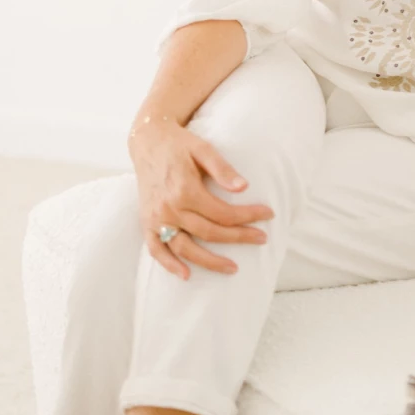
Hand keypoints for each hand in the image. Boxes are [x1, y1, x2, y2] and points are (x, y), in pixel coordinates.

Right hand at [129, 116, 274, 280]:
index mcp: (185, 190)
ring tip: (232, 268)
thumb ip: (222, 169)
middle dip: (238, 237)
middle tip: (262, 239)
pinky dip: (169, 264)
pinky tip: (186, 274)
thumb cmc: (179, 144)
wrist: (148, 140)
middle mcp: (170, 208)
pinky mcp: (146, 222)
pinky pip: (156, 250)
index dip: (247, 216)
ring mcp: (156, 218)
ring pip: (185, 248)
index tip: (268, 214)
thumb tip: (244, 187)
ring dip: (209, 261)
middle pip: (209, 232)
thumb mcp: (203, 149)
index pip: (223, 213)